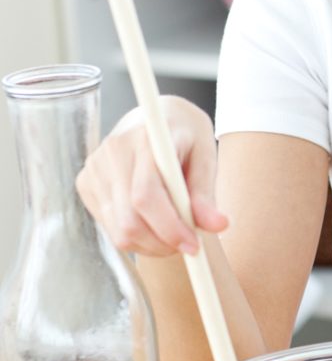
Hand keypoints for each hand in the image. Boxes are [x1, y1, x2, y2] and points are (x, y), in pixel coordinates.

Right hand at [75, 96, 227, 256]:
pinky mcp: (85, 183)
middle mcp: (112, 152)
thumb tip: (217, 225)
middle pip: (129, 220)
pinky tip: (152, 223)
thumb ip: (205, 193)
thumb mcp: (205, 156)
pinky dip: (135, 237)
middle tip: (187, 244)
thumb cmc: (185, 135)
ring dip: (150, 244)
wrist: (157, 116)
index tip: (193, 244)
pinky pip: (109, 227)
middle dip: (162, 243)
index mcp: (145, 138)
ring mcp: (95, 169)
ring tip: (173, 233)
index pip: (146, 195)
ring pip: (118, 230)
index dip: (169, 227)